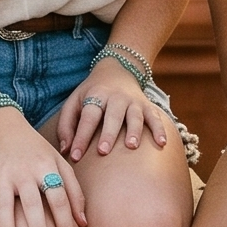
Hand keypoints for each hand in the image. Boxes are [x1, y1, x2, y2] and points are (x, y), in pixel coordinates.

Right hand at [0, 104, 87, 226]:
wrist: (2, 127)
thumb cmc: (37, 151)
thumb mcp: (59, 162)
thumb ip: (74, 191)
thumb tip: (83, 223)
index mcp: (46, 167)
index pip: (59, 198)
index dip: (65, 222)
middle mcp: (24, 171)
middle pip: (32, 203)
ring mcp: (2, 175)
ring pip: (4, 204)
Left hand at [56, 63, 170, 159]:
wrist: (117, 70)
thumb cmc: (91, 93)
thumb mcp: (74, 102)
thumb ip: (66, 126)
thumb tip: (65, 150)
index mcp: (96, 95)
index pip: (88, 117)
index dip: (81, 136)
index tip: (75, 156)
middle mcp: (116, 97)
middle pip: (112, 116)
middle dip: (108, 134)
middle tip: (103, 151)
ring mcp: (133, 101)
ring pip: (135, 116)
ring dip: (134, 131)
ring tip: (131, 146)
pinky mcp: (147, 105)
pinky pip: (155, 117)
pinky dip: (159, 129)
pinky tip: (161, 143)